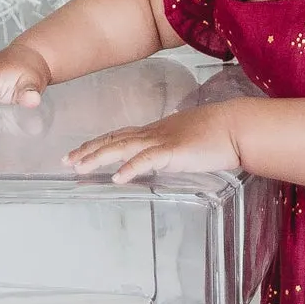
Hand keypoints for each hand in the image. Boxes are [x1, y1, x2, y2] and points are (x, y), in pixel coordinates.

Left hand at [66, 102, 243, 183]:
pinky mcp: (174, 151)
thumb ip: (173, 148)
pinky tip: (117, 177)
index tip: (79, 151)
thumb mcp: (189, 140)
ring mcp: (163, 141)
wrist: (237, 127)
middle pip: (114, 140)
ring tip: (79, 167)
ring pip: (123, 147)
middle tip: (67, 161)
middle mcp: (154, 133)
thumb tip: (165, 156)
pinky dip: (130, 168)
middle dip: (88, 150)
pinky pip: (147, 160)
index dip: (98, 143)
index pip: (120, 136)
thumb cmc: (220, 133)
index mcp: (157, 131)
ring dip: (98, 157)